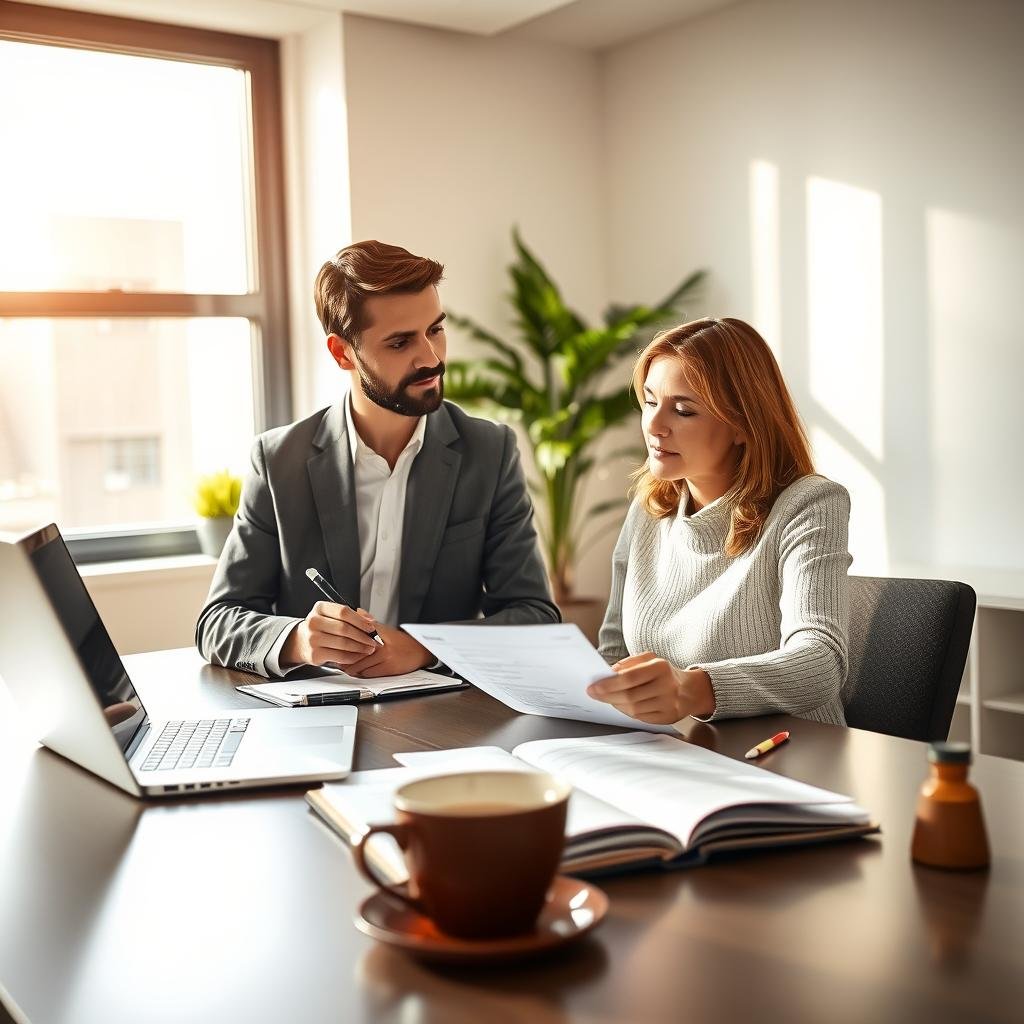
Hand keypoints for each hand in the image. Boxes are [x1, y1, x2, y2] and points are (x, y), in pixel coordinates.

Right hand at [280, 601, 379, 668]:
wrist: (302, 641)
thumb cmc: (322, 627)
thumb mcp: (332, 615)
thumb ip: (351, 615)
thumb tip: (370, 620)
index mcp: (320, 608)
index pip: (343, 611)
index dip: (360, 620)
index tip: (371, 626)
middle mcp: (314, 622)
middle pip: (344, 628)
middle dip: (363, 636)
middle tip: (374, 640)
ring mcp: (313, 639)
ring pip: (343, 643)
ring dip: (360, 647)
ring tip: (369, 648)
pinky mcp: (315, 654)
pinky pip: (340, 656)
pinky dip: (353, 657)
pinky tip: (358, 655)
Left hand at [344, 625, 433, 677]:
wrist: (420, 651)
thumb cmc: (402, 642)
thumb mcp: (386, 628)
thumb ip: (370, 622)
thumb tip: (356, 611)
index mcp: (380, 631)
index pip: (356, 635)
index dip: (344, 641)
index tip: (336, 644)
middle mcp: (382, 644)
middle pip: (356, 652)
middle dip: (344, 657)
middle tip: (336, 658)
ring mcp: (385, 657)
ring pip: (360, 664)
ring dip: (351, 667)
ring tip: (343, 666)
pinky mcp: (388, 668)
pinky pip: (368, 673)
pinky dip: (360, 673)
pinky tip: (356, 671)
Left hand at [586, 653, 715, 724]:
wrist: (690, 690)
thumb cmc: (664, 673)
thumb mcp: (649, 659)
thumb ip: (628, 664)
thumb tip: (608, 673)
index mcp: (660, 667)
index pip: (630, 677)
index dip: (609, 684)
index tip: (593, 687)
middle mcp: (667, 686)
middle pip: (630, 696)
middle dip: (607, 696)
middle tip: (594, 694)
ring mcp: (669, 704)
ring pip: (634, 710)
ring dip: (616, 704)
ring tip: (609, 698)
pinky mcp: (668, 718)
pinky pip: (641, 718)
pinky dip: (628, 712)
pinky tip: (623, 705)